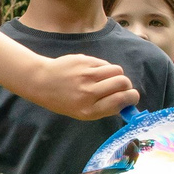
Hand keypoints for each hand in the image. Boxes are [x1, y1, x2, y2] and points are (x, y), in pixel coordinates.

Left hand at [24, 53, 138, 120]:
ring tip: (106, 79)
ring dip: (117, 75)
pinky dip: (105, 68)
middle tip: (121, 87)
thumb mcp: (82, 112)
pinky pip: (105, 64)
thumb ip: (105, 107)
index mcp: (88, 110)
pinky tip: (93, 72)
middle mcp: (88, 92)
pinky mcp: (84, 61)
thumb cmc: (64, 100)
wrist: (42, 81)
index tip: (131, 97)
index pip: (120, 101)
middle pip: (122, 83)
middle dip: (126, 85)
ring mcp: (85, 75)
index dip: (131, 98)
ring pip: (117, 71)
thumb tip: (129, 102)